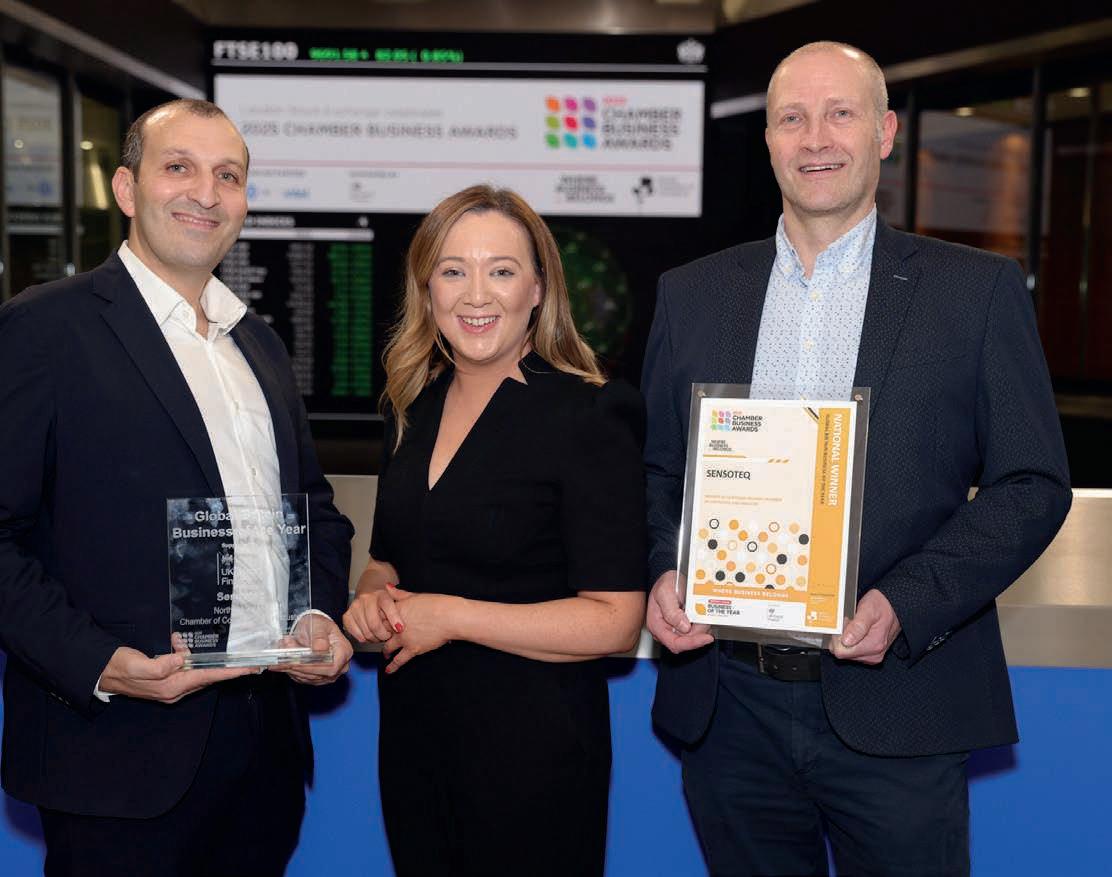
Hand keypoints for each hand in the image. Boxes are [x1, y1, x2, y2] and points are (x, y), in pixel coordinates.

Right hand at [98, 643, 253, 703]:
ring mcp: (170, 688)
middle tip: (247, 661)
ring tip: (189, 644)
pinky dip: (185, 656)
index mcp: (170, 687)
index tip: (248, 669)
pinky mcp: (166, 682)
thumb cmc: (119, 667)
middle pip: (207, 676)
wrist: (102, 673)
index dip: (229, 673)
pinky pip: (185, 668)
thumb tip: (180, 660)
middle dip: (225, 668)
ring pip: (196, 671)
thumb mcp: (137, 664)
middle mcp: (174, 690)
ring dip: (200, 658)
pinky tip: (176, 644)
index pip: (207, 677)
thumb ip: (160, 665)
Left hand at [270, 614, 352, 684]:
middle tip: (282, 657)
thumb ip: (319, 637)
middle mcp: (339, 666)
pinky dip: (291, 670)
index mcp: (344, 652)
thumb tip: (320, 649)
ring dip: (292, 668)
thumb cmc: (318, 625)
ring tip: (281, 654)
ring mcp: (328, 673)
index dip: (312, 667)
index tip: (296, 663)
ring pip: (308, 678)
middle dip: (298, 667)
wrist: (314, 628)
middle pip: (318, 675)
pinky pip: (302, 678)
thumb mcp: (319, 625)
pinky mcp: (317, 677)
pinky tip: (283, 661)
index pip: (331, 667)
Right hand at [343, 582, 403, 642]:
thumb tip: (401, 609)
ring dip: (375, 638)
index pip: (387, 606)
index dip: (394, 619)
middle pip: (375, 624)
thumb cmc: (384, 601)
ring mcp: (355, 607)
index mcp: (381, 594)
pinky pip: (356, 635)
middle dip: (383, 635)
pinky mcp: (347, 616)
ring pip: (366, 632)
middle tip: (388, 636)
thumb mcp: (396, 599)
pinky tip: (370, 635)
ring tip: (380, 636)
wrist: (368, 595)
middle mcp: (366, 599)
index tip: (400, 629)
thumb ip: (402, 601)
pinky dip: (364, 639)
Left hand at [381, 589, 460, 673]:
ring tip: (385, 654)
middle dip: (378, 637)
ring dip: (385, 651)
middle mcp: (397, 626)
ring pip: (387, 647)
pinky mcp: (413, 649)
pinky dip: (392, 667)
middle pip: (381, 633)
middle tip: (378, 640)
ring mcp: (404, 639)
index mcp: (397, 610)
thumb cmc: (436, 604)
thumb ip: (399, 593)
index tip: (375, 623)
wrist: (449, 617)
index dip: (376, 620)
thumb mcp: (415, 595)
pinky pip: (399, 660)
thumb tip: (387, 586)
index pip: (379, 616)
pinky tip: (388, 671)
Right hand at [645, 570, 712, 654]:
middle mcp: (665, 630)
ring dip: (701, 627)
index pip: (675, 643)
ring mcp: (674, 629)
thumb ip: (672, 611)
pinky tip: (701, 615)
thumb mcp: (665, 593)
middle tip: (705, 618)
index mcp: (657, 625)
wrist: (670, 578)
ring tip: (702, 612)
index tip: (706, 638)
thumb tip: (684, 627)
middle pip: (686, 641)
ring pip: (693, 637)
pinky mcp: (682, 627)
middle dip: (699, 632)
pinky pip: (695, 631)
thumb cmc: (665, 584)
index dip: (691, 643)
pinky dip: (701, 624)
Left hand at [830, 589, 901, 664]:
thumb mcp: (868, 609)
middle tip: (851, 622)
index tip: (845, 624)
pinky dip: (852, 641)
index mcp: (873, 645)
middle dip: (842, 637)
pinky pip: (853, 651)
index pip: (841, 651)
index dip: (838, 637)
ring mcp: (873, 656)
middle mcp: (874, 655)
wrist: (894, 606)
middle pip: (843, 653)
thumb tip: (846, 641)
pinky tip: (858, 631)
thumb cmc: (882, 605)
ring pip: (847, 652)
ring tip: (856, 625)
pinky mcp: (871, 655)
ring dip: (847, 638)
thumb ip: (858, 626)